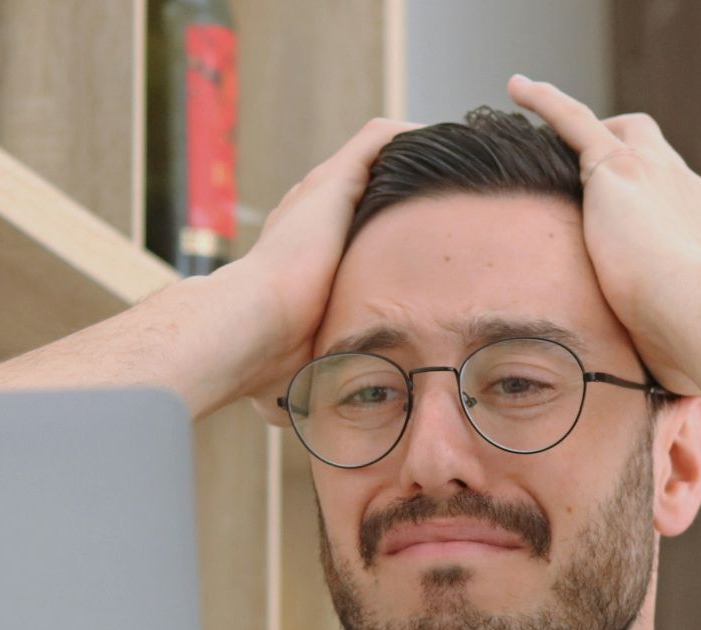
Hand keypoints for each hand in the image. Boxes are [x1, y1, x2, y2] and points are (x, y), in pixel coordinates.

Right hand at [227, 117, 424, 425]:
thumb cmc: (266, 366)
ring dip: (412, 160)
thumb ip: (312, 385)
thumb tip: (315, 421)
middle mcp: (305, 218)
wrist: (245, 332)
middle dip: (403, 194)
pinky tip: (443, 142)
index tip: (414, 248)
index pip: (341, 233)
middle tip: (450, 203)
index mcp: (297, 258)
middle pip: (360, 189)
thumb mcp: (298, 377)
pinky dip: (409, 136)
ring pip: (372, 158)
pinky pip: (378, 140)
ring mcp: (316, 196)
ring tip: (455, 165)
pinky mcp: (331, 182)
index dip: (379, 235)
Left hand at [505, 75, 700, 397]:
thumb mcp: (683, 356)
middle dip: (631, 164)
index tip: (636, 231)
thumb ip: (670, 364)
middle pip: (657, 162)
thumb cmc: (699, 351)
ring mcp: (656, 175)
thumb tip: (668, 406)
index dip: (657, 214)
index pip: (681, 210)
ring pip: (620, 132)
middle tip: (596, 178)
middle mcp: (688, 195)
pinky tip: (516, 90)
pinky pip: (575, 120)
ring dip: (590, 127)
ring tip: (554, 129)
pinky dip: (546, 102)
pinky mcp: (617, 167)